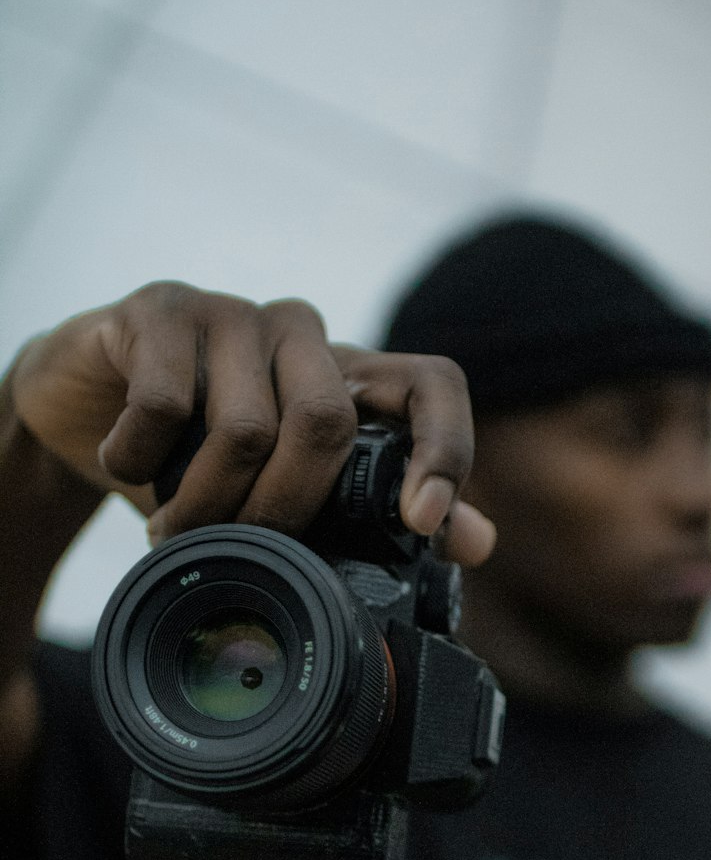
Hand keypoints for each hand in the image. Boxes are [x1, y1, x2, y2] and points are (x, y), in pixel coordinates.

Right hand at [11, 282, 494, 565]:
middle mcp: (303, 335)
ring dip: (203, 504)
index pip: (433, 385)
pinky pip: (166, 404)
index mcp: (349, 377)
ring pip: (246, 426)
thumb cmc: (197, 458)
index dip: (444, 448)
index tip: (422, 523)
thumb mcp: (289, 495)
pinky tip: (125, 464)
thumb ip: (375, 515)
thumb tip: (478, 543)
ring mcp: (233, 315)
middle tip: (238, 549)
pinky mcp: (162, 309)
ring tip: (171, 532)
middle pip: (328, 423)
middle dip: (283, 510)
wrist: (83, 412)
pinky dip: (140, 460)